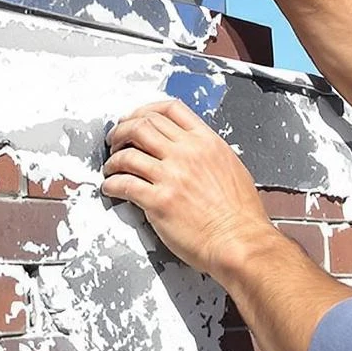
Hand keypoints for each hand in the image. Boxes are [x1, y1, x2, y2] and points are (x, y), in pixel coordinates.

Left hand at [102, 97, 278, 276]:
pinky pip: (124, 184)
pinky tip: (111, 188)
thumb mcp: (231, 167)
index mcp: (206, 142)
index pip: (169, 109)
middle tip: (115, 141)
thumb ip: (207, 153)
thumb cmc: (240, 214)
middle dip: (122, 131)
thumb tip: (187, 150)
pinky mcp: (158, 200)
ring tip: (111, 168)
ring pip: (128, 153)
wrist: (240, 241)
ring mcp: (171, 176)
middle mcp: (187, 153)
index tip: (134, 118)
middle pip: (142, 125)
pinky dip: (111, 184)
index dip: (145, 110)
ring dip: (113, 159)